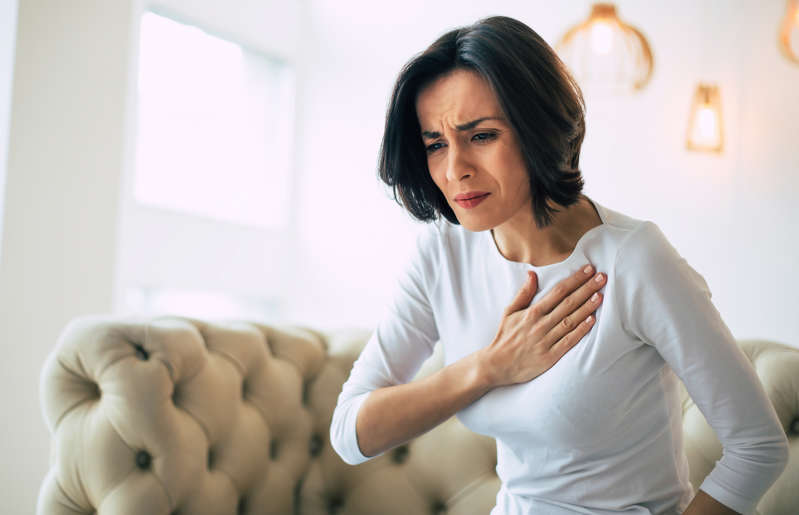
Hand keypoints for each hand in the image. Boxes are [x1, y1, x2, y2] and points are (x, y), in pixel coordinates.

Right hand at [480, 265, 605, 387]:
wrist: (497, 365)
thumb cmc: (505, 337)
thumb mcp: (509, 312)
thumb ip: (523, 293)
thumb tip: (532, 274)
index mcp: (532, 312)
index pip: (558, 292)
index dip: (574, 280)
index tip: (588, 270)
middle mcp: (540, 324)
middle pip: (568, 303)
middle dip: (586, 289)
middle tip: (602, 277)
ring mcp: (546, 340)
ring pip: (570, 320)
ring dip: (586, 307)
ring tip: (600, 295)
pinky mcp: (550, 357)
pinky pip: (568, 341)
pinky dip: (580, 331)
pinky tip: (592, 321)